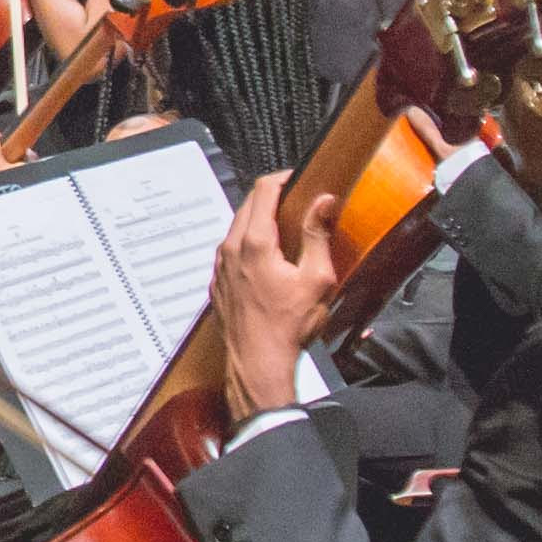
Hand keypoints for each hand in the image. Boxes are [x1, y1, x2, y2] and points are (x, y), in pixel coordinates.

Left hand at [209, 171, 331, 418]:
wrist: (258, 364)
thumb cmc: (287, 328)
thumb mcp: (316, 279)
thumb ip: (317, 235)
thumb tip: (323, 202)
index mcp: (255, 243)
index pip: (263, 190)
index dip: (282, 178)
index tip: (297, 178)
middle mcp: (231, 250)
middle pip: (248, 204)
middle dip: (271, 196)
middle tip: (295, 200)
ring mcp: (221, 267)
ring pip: (237, 227)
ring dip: (258, 220)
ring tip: (283, 229)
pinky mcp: (218, 283)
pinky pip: (230, 251)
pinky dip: (247, 244)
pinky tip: (267, 259)